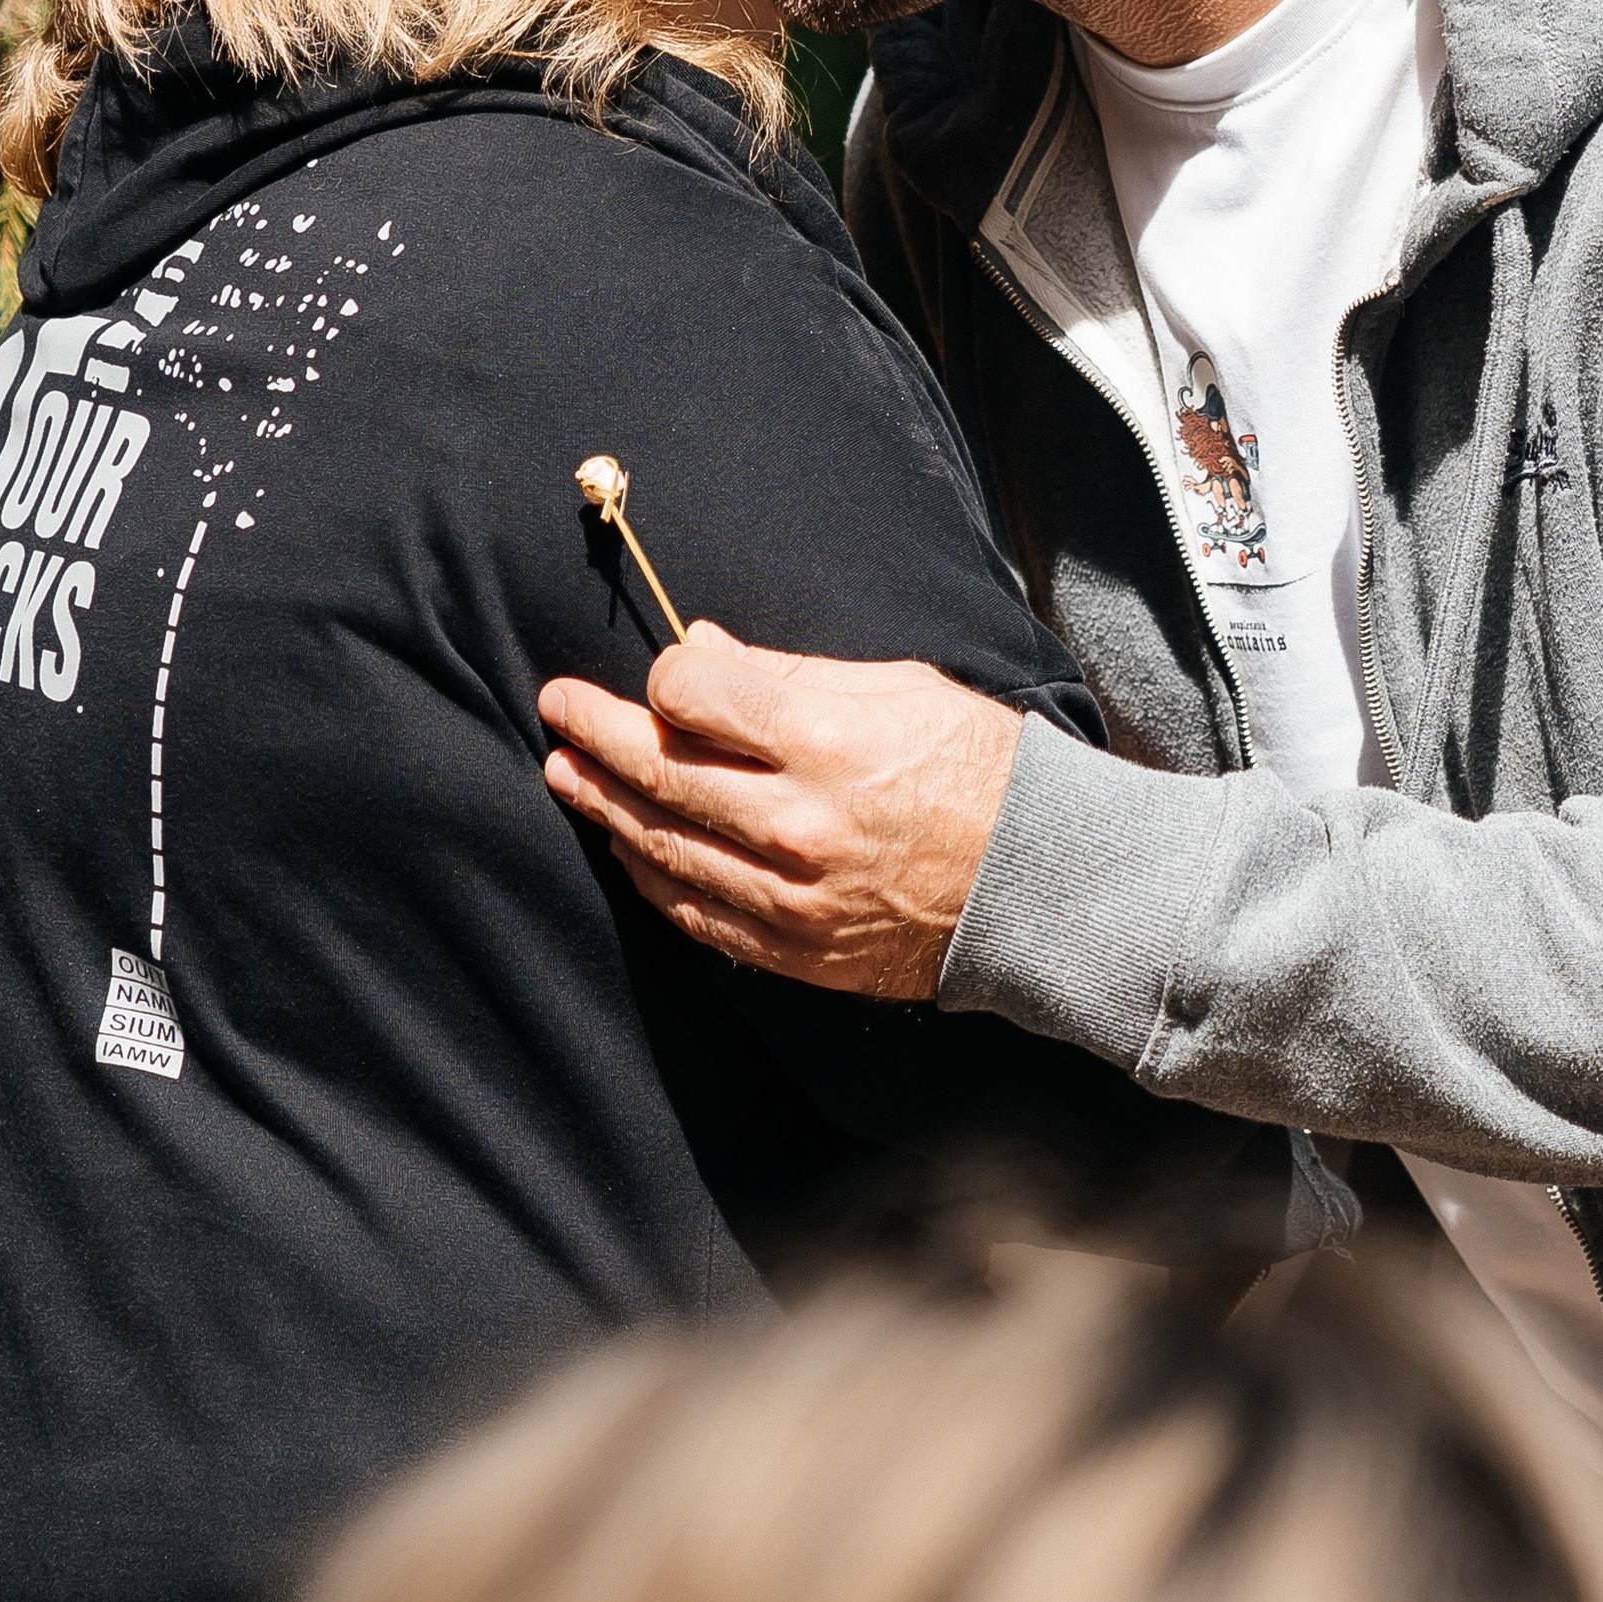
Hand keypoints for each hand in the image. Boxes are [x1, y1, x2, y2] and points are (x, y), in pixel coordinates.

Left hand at [537, 623, 1023, 996]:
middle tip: (558, 710)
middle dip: (596, 734)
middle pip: (660, 771)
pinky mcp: (797, 950)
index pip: (693, 695)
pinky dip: (652, 876)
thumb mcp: (900, 689)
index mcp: (826, 743)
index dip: (666, 675)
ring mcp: (792, 896)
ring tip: (568, 774)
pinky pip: (697, 913)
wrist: (1045, 884)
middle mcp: (798, 824)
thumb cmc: (981, 768)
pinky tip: (627, 845)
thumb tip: (702, 651)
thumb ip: (789, 675)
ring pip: (664, 847)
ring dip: (605, 806)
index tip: (663, 672)